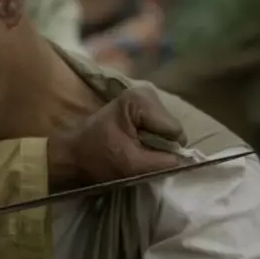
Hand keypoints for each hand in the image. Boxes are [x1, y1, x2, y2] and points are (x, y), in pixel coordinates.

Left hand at [47, 86, 185, 189]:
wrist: (70, 155)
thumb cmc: (95, 158)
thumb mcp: (132, 166)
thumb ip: (163, 163)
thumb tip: (189, 162)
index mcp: (140, 101)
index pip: (174, 131)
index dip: (167, 150)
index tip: (146, 158)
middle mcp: (145, 92)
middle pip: (172, 128)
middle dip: (161, 145)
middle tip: (139, 154)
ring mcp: (143, 97)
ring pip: (168, 129)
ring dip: (156, 144)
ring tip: (134, 149)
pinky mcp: (141, 106)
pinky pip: (160, 127)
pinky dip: (151, 139)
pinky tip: (135, 144)